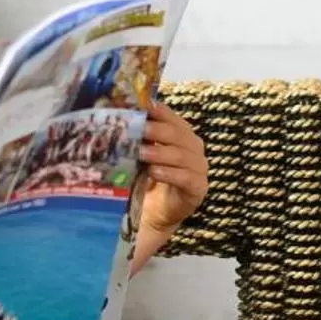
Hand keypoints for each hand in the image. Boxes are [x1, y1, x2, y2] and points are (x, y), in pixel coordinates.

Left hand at [133, 101, 208, 265]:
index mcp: (182, 135)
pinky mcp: (198, 189)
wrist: (153, 213)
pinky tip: (154, 172)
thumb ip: (140, 136)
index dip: (160, 112)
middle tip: (138, 130)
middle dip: (157, 130)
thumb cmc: (147, 178)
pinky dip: (170, 173)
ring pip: (182, 155)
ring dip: (160, 153)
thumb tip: (121, 113)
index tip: (143, 107)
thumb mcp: (143, 153)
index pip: (174, 118)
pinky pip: (187, 177)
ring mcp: (199, 168)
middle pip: (178, 135)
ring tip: (140, 153)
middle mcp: (194, 149)